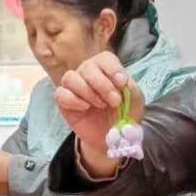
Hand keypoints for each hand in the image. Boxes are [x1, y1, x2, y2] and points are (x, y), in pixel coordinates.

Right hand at [54, 53, 144, 179]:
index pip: (104, 58)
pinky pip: (61, 94)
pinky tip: (85, 108)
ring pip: (70, 78)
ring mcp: (73, 86)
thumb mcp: (134, 101)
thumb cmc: (123, 114)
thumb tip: (121, 80)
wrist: (111, 137)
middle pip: (87, 67)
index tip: (122, 83)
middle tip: (115, 101)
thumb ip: (130, 88)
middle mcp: (87, 73)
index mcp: (105, 68)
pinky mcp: (63, 101)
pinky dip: (74, 100)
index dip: (113, 69)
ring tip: (101, 105)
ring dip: (88, 92)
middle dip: (103, 85)